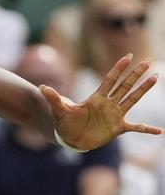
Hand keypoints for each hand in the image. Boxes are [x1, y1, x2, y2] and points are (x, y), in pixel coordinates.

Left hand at [40, 54, 162, 150]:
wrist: (69, 138)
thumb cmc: (64, 122)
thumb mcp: (58, 109)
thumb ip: (53, 98)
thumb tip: (40, 87)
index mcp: (96, 98)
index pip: (109, 80)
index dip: (118, 68)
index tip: (128, 56)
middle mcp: (108, 104)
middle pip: (125, 85)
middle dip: (136, 73)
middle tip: (148, 61)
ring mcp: (114, 115)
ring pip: (132, 99)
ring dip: (143, 89)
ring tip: (156, 78)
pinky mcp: (117, 128)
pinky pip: (135, 128)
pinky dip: (147, 129)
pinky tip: (160, 131)